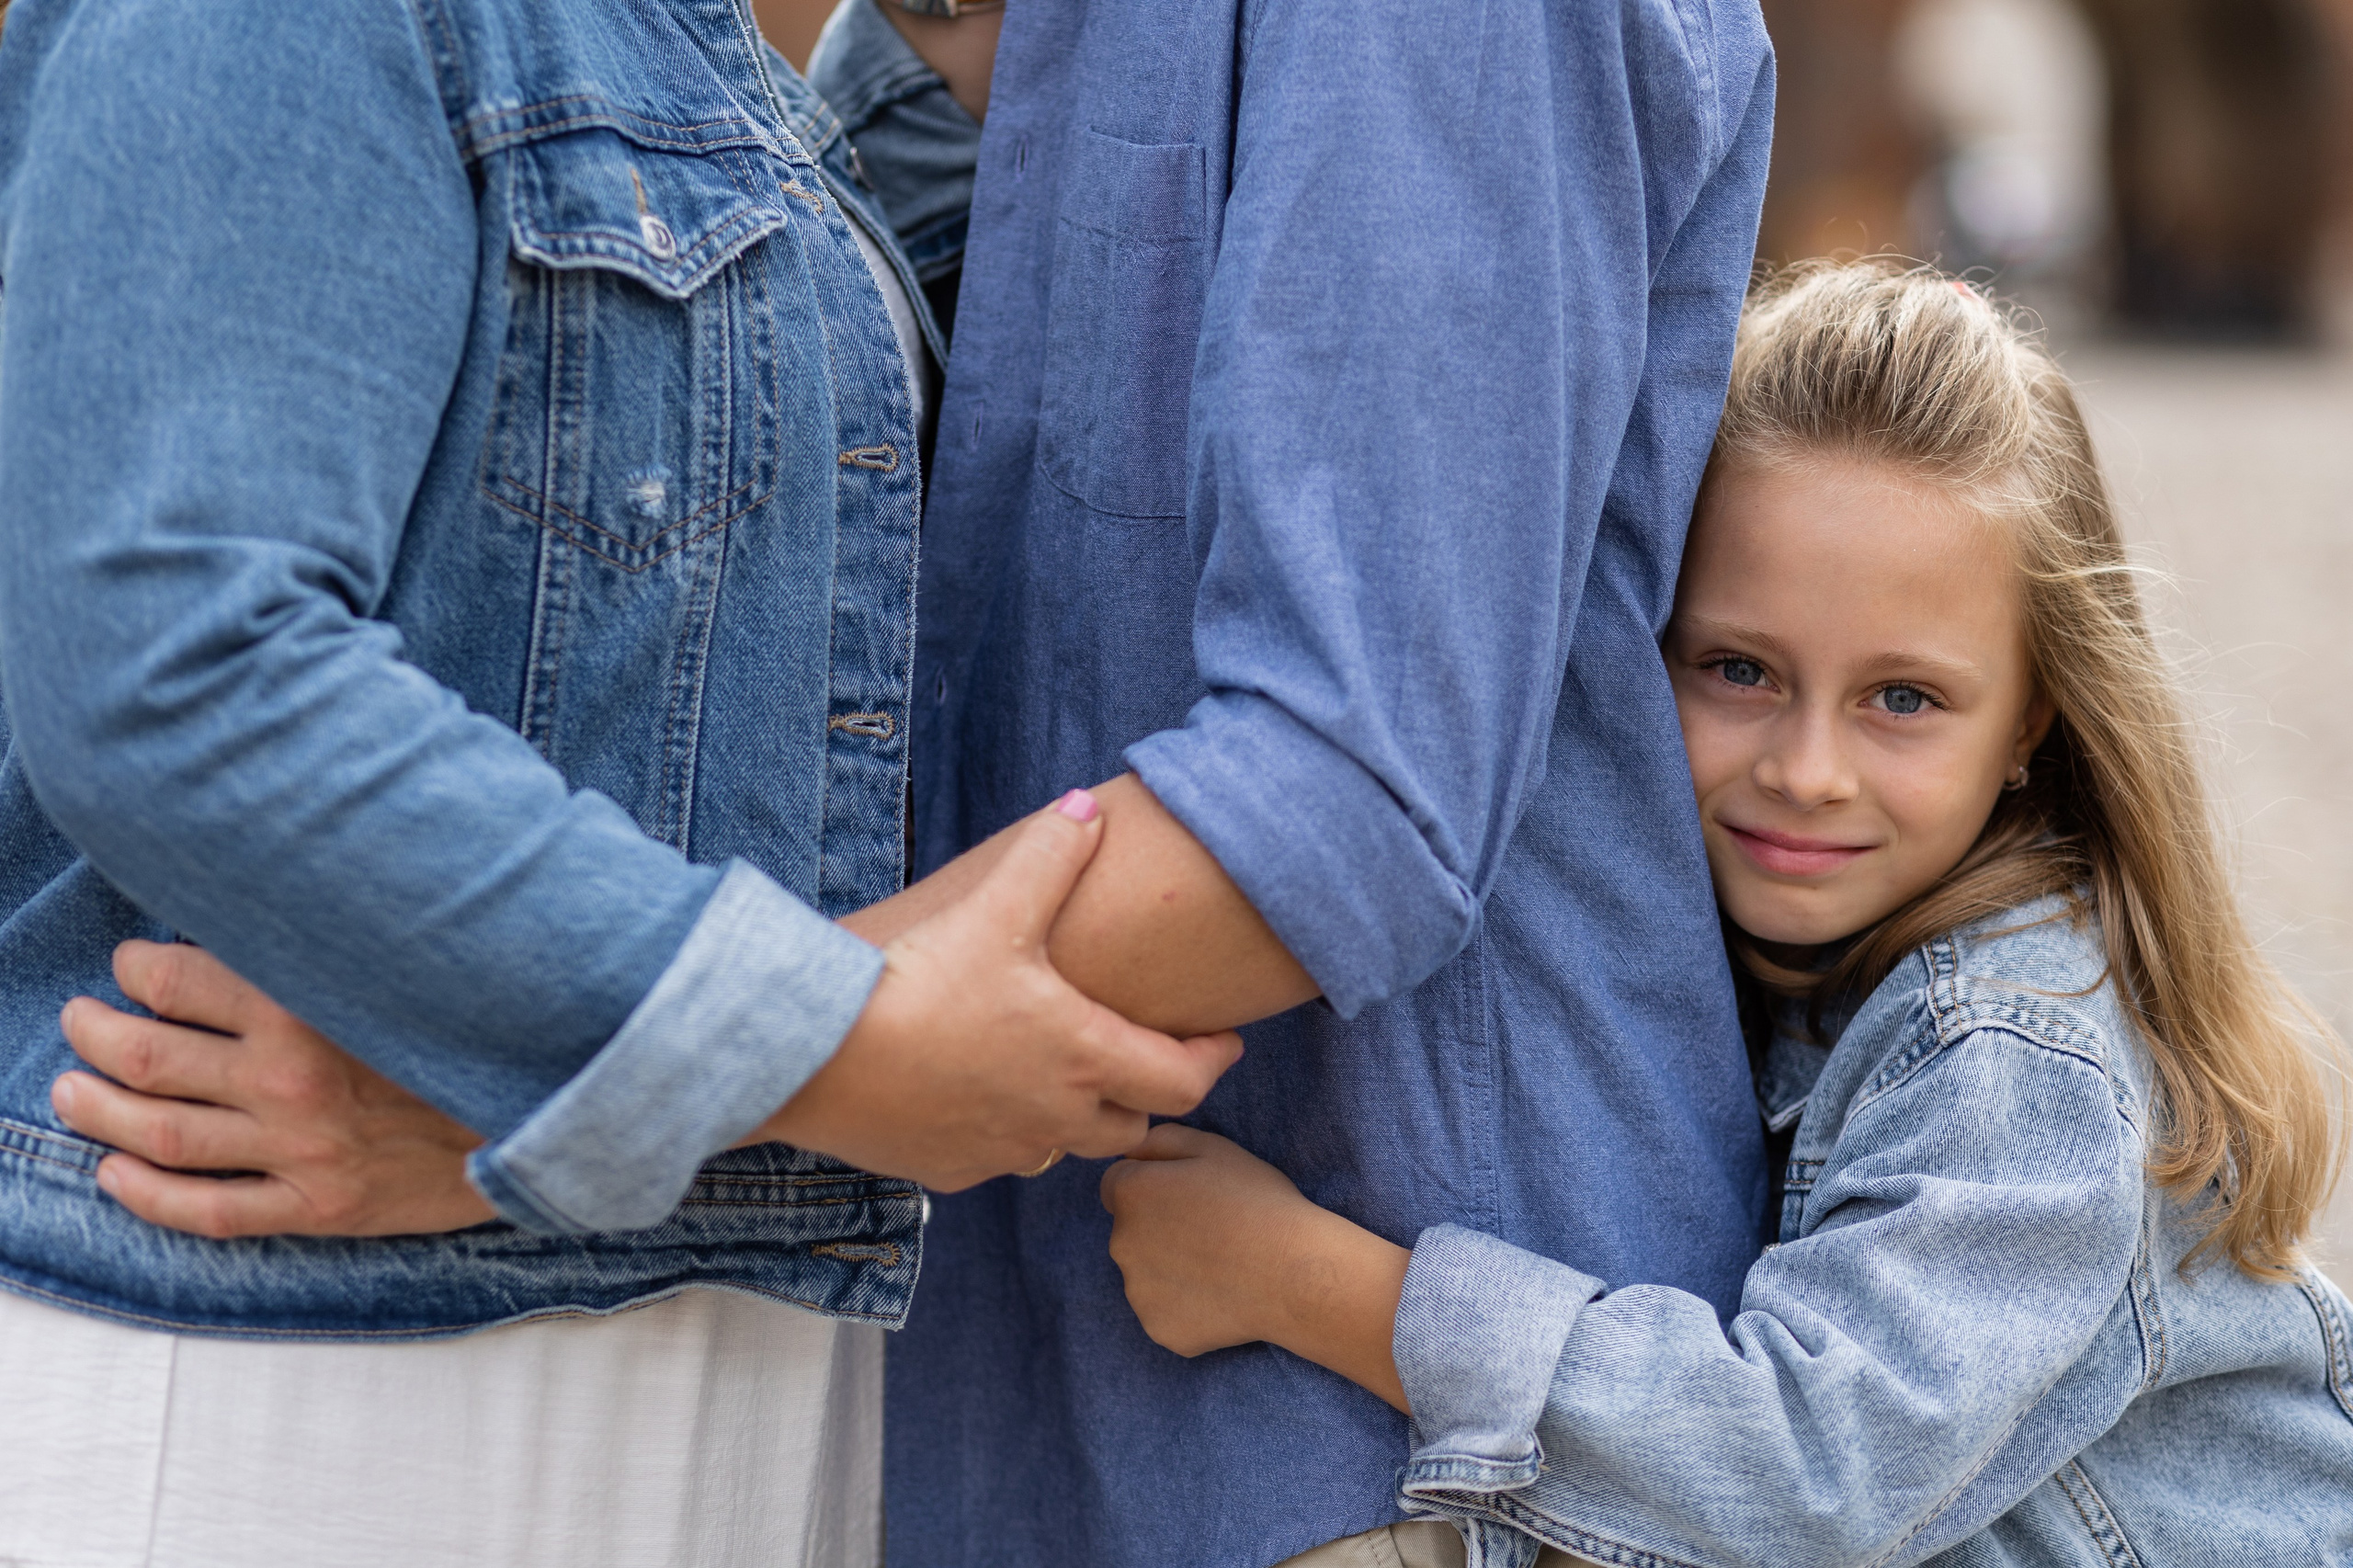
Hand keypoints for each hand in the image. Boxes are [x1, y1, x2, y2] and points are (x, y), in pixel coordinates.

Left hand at [51, 942, 493, 1237]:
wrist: (554, 1111)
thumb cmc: (477, 1029)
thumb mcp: (404, 967)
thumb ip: (326, 947)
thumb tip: (257, 920)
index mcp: (310, 1008)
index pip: (177, 980)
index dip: (134, 969)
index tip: (129, 965)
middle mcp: (293, 1079)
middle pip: (148, 1057)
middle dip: (95, 1035)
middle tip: (82, 1022)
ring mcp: (302, 1149)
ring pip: (157, 1134)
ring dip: (96, 1110)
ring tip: (72, 1091)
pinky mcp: (319, 1205)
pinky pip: (207, 1211)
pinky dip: (144, 1195)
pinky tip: (114, 1174)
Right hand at [762, 791, 1245, 1187]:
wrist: (819, 1055)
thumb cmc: (917, 981)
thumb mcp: (993, 910)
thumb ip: (1050, 857)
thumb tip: (1089, 807)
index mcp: (1083, 1056)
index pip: (1183, 1080)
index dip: (1212, 1060)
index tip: (1223, 1040)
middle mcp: (1055, 1117)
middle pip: (1132, 1124)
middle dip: (1148, 1094)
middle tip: (1148, 1059)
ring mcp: (1002, 1150)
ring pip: (1066, 1147)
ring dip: (1080, 1117)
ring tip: (1069, 1077)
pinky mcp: (949, 1169)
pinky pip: (1000, 1158)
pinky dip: (1010, 1132)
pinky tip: (986, 1096)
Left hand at [1101, 1123, 1412, 1409]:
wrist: (1293, 1272)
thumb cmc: (1257, 1201)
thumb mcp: (1212, 1146)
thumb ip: (1160, 1140)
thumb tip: (1131, 1152)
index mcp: (1130, 1193)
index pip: (1119, 1183)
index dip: (1155, 1185)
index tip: (1191, 1196)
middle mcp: (1120, 1243)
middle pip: (1130, 1231)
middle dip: (1158, 1228)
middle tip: (1210, 1231)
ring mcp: (1138, 1292)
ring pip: (1146, 1274)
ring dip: (1170, 1268)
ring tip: (1221, 1265)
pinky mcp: (1159, 1328)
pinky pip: (1165, 1311)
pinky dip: (1186, 1305)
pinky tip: (1222, 1296)